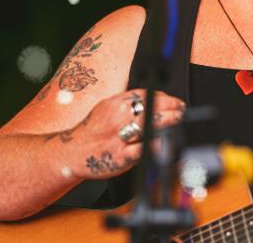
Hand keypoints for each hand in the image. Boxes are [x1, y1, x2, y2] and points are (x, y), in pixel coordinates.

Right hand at [64, 89, 185, 179]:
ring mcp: (118, 138)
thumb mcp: (108, 108)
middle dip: (172, 108)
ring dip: (169, 121)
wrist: (70, 153)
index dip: (166, 98)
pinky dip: (156, 145)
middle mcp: (117, 119)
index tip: (177, 103)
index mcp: (115, 104)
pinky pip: (141, 150)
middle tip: (182, 111)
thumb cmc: (95, 129)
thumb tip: (159, 97)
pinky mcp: (119, 157)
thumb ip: (130, 102)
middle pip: (151, 108)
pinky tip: (167, 142)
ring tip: (180, 120)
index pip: (146, 95)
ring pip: (148, 125)